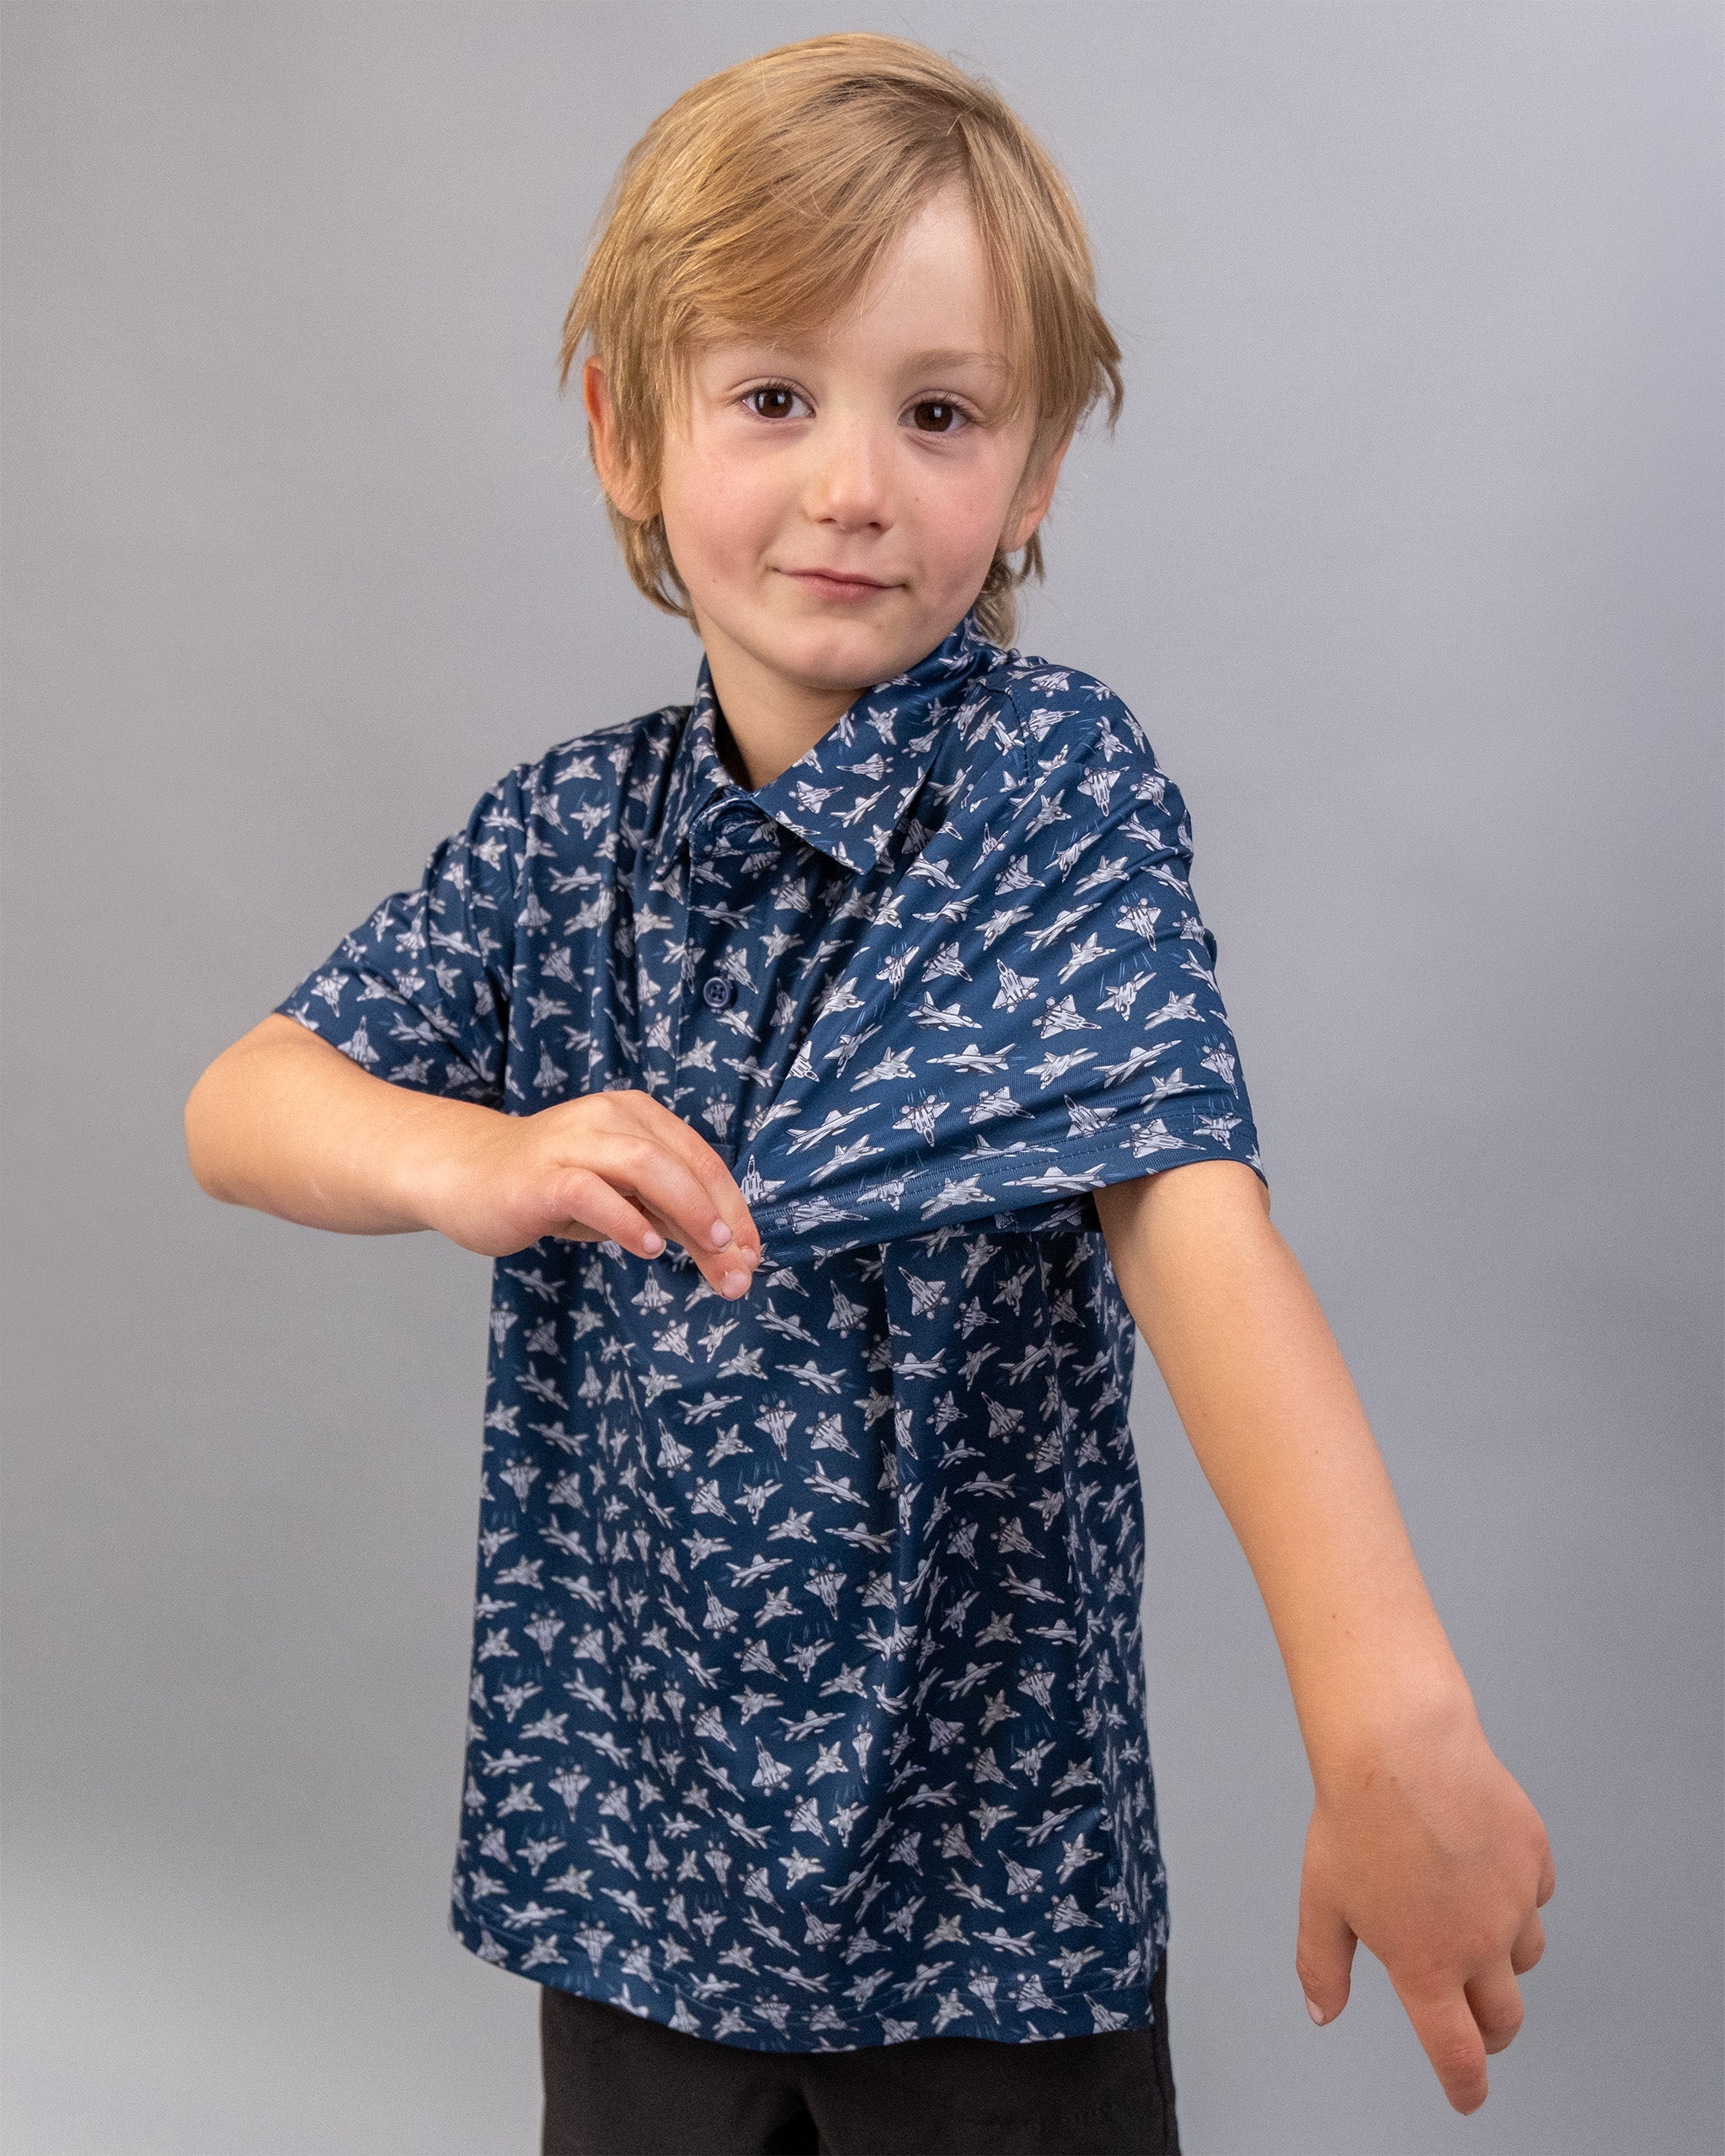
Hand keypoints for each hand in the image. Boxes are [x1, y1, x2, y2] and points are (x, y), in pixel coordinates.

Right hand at [417, 1088, 762, 1297]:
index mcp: (636, 1116)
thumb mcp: (619, 1197)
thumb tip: (728, 1253)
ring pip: (644, 1165)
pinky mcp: (539, 1176)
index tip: (753, 1254)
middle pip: (682, 1163)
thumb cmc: (550, 1186)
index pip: (700, 1159)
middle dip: (720, 1217)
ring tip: (713, 1247)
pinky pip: (589, 1191)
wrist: (463, 1174)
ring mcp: (572, 1142)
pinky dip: (624, 1219)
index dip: (734, 1207)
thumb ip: (667, 1213)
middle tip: (742, 1269)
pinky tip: (648, 1247)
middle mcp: (609, 1117)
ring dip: (687, 1208)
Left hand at [1295, 1695, 1554, 2112]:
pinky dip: (1517, 1894)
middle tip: (1473, 2019)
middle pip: (1504, 2018)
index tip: (1467, 2094)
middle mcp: (1480, 1944)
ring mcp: (1514, 1901)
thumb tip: (1323, 2011)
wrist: (1400, 1745)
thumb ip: (1322, 1966)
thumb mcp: (1321, 1899)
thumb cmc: (1355, 1818)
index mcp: (1426, 1965)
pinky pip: (1536, 1894)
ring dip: (1505, 1958)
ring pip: (1527, 1956)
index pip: (1458, 2053)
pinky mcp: (1534, 1857)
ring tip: (1469, 1925)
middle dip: (1490, 2030)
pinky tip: (1482, 1865)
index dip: (1466, 2085)